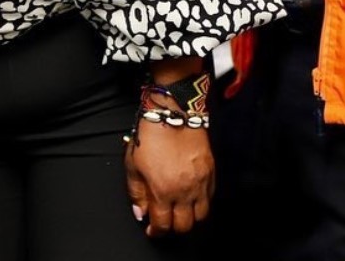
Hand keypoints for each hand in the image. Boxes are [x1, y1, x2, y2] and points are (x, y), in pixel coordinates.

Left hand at [125, 120, 214, 236]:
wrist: (173, 114)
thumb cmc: (150, 137)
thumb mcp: (133, 164)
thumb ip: (136, 192)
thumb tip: (141, 213)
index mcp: (163, 191)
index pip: (163, 224)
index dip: (156, 231)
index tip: (152, 230)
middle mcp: (185, 192)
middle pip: (184, 226)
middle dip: (173, 228)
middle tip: (165, 223)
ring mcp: (201, 184)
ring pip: (201, 216)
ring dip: (189, 219)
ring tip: (179, 212)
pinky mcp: (211, 175)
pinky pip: (210, 200)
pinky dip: (201, 205)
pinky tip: (190, 199)